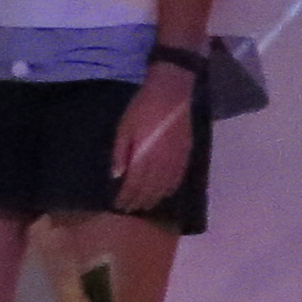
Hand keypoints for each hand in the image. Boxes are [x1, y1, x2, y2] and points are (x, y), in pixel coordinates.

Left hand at [110, 62, 196, 212]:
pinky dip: (169, 190)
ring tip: (144, 206)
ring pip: (164, 188)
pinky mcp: (185, 155)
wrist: (170, 93)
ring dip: (153, 199)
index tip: (118, 204)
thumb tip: (116, 176)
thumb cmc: (142, 108)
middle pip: (149, 190)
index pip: (133, 185)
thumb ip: (120, 153)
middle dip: (138, 201)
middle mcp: (161, 163)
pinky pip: (177, 179)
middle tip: (129, 209)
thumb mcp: (124, 128)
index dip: (126, 197)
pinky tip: (163, 194)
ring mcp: (175, 160)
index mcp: (143, 156)